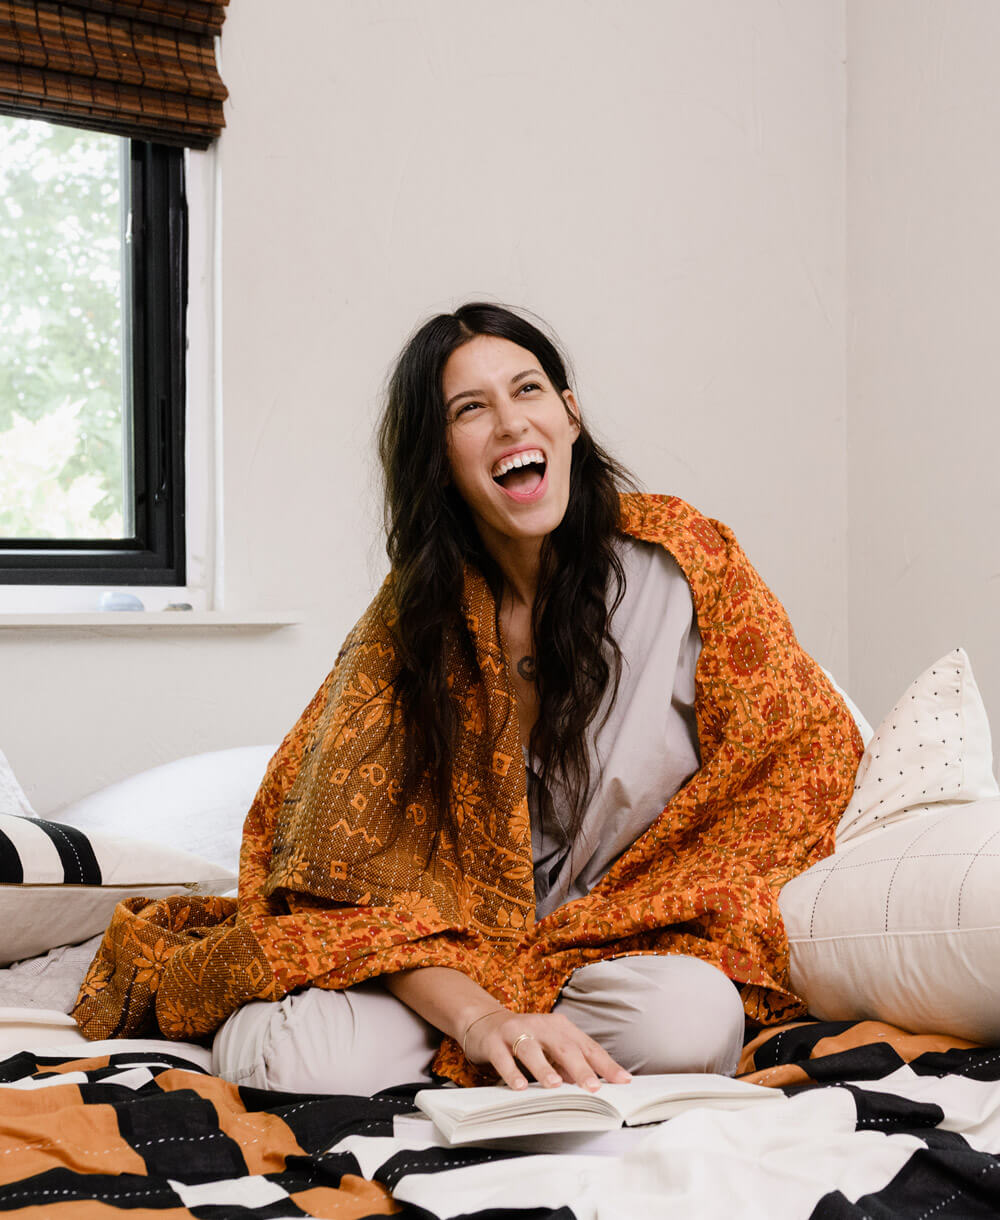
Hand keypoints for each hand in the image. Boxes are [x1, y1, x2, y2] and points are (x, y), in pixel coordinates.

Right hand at [463, 1008, 631, 1091]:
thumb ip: (569, 1065)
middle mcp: (541, 1026)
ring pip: (532, 1049)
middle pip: (564, 1046)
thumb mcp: (550, 1048)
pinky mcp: (494, 1041)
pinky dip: (511, 1072)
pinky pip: (504, 1058)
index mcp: (560, 1027)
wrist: (484, 1021)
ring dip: (544, 1067)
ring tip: (555, 1086)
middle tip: (594, 1088)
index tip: (623, 1080)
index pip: (587, 1046)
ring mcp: (516, 1032)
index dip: (605, 1064)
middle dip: (580, 1068)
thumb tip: (592, 1085)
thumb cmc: (525, 1039)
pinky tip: (519, 1086)